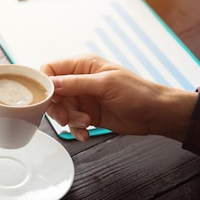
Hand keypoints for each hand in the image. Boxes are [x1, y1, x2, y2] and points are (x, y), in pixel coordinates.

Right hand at [41, 55, 197, 141]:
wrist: (155, 114)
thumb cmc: (138, 92)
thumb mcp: (105, 84)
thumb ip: (76, 83)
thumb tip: (51, 83)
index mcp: (82, 66)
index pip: (51, 69)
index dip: (45, 83)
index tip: (47, 98)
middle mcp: (79, 81)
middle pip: (52, 94)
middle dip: (58, 108)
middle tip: (66, 117)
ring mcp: (82, 99)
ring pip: (60, 110)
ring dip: (70, 120)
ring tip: (85, 123)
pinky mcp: (86, 115)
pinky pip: (71, 123)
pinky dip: (76, 130)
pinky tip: (86, 133)